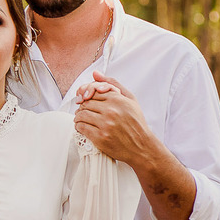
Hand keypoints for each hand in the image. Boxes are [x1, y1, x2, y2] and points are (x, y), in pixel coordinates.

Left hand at [77, 70, 196, 219]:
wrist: (141, 146)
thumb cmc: (136, 122)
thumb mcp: (129, 99)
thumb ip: (112, 84)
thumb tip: (95, 73)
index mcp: (118, 99)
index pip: (93, 91)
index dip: (86, 95)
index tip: (85, 99)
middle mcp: (111, 111)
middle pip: (86, 103)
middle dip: (81, 106)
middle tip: (82, 110)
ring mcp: (105, 125)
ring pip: (81, 115)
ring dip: (78, 116)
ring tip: (80, 118)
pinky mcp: (100, 138)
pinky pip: (81, 128)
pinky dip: (78, 126)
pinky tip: (82, 127)